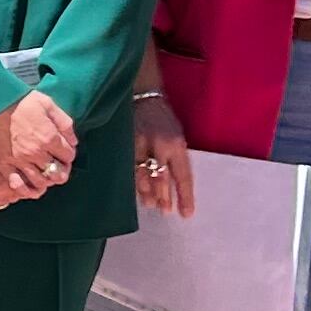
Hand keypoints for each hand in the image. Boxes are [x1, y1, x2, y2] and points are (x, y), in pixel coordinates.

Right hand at [0, 90, 75, 209]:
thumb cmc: (17, 101)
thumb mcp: (47, 104)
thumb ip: (64, 123)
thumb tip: (72, 139)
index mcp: (49, 138)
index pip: (68, 156)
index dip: (69, 154)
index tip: (65, 151)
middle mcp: (37, 153)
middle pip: (57, 173)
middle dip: (61, 169)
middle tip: (58, 164)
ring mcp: (20, 161)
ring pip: (41, 182)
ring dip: (47, 180)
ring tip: (45, 173)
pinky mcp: (5, 165)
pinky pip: (19, 185)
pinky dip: (28, 189)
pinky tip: (31, 185)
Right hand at [130, 92, 194, 221]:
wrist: (142, 96)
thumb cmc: (163, 119)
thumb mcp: (177, 137)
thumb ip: (176, 159)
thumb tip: (174, 186)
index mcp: (176, 143)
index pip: (182, 175)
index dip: (185, 196)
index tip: (186, 214)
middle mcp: (159, 145)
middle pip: (161, 178)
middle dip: (163, 197)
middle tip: (165, 211)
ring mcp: (139, 144)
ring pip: (142, 174)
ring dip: (146, 192)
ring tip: (150, 204)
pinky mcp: (124, 143)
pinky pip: (128, 167)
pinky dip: (132, 180)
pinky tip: (134, 190)